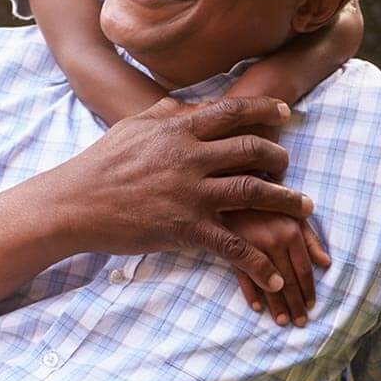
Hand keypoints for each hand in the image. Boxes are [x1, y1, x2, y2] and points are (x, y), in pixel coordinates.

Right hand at [57, 95, 312, 293]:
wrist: (74, 203)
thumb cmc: (101, 163)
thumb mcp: (132, 127)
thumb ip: (165, 113)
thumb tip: (187, 104)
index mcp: (179, 129)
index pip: (233, 112)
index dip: (265, 110)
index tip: (286, 113)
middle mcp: (190, 157)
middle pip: (252, 149)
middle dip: (280, 156)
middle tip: (290, 165)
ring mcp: (190, 193)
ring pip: (254, 191)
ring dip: (286, 201)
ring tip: (306, 207)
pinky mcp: (186, 228)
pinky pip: (233, 246)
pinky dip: (258, 262)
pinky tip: (273, 276)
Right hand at [223, 209, 329, 325]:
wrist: (233, 184)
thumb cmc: (268, 201)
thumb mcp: (293, 213)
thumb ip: (310, 238)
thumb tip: (326, 263)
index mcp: (290, 232)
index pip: (304, 270)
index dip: (309, 291)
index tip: (312, 306)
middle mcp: (273, 241)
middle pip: (288, 281)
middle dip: (295, 304)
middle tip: (300, 323)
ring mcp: (250, 246)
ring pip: (267, 283)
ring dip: (276, 306)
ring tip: (282, 321)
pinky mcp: (231, 248)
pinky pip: (243, 276)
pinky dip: (251, 293)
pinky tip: (257, 307)